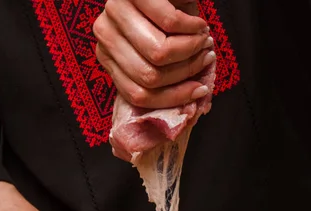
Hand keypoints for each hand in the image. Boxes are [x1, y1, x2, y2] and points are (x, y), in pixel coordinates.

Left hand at [94, 0, 215, 108]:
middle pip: (149, 77)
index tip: (200, 90)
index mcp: (108, 56)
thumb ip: (168, 73)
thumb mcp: (160, 45)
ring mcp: (115, 12)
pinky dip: (193, 27)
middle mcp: (105, 35)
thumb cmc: (166, 10)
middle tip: (206, 57)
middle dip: (187, 72)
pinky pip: (170, 23)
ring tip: (204, 40)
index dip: (173, 98)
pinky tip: (199, 24)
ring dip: (191, 50)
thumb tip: (196, 99)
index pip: (136, 94)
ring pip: (159, 54)